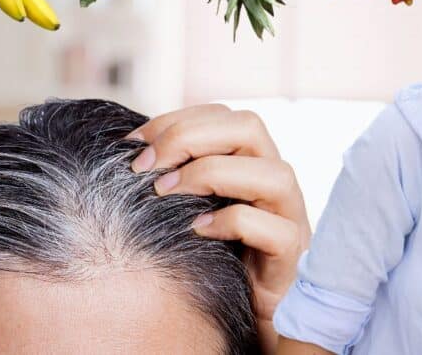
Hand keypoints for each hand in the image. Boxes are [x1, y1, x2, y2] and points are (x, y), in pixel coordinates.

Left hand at [127, 105, 310, 354]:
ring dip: (211, 174)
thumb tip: (130, 151)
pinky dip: (231, 223)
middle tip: (146, 165)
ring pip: (273, 173)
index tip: (133, 142)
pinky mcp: (291, 254)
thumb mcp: (196, 204)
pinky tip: (197, 230)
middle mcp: (276, 179)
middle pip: (250, 127)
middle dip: (190, 137)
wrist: (251, 307)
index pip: (224, 115)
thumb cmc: (218, 252)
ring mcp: (290, 215)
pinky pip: (273, 230)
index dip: (176, 120)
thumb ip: (179, 175)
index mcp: (253, 160)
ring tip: (165, 193)